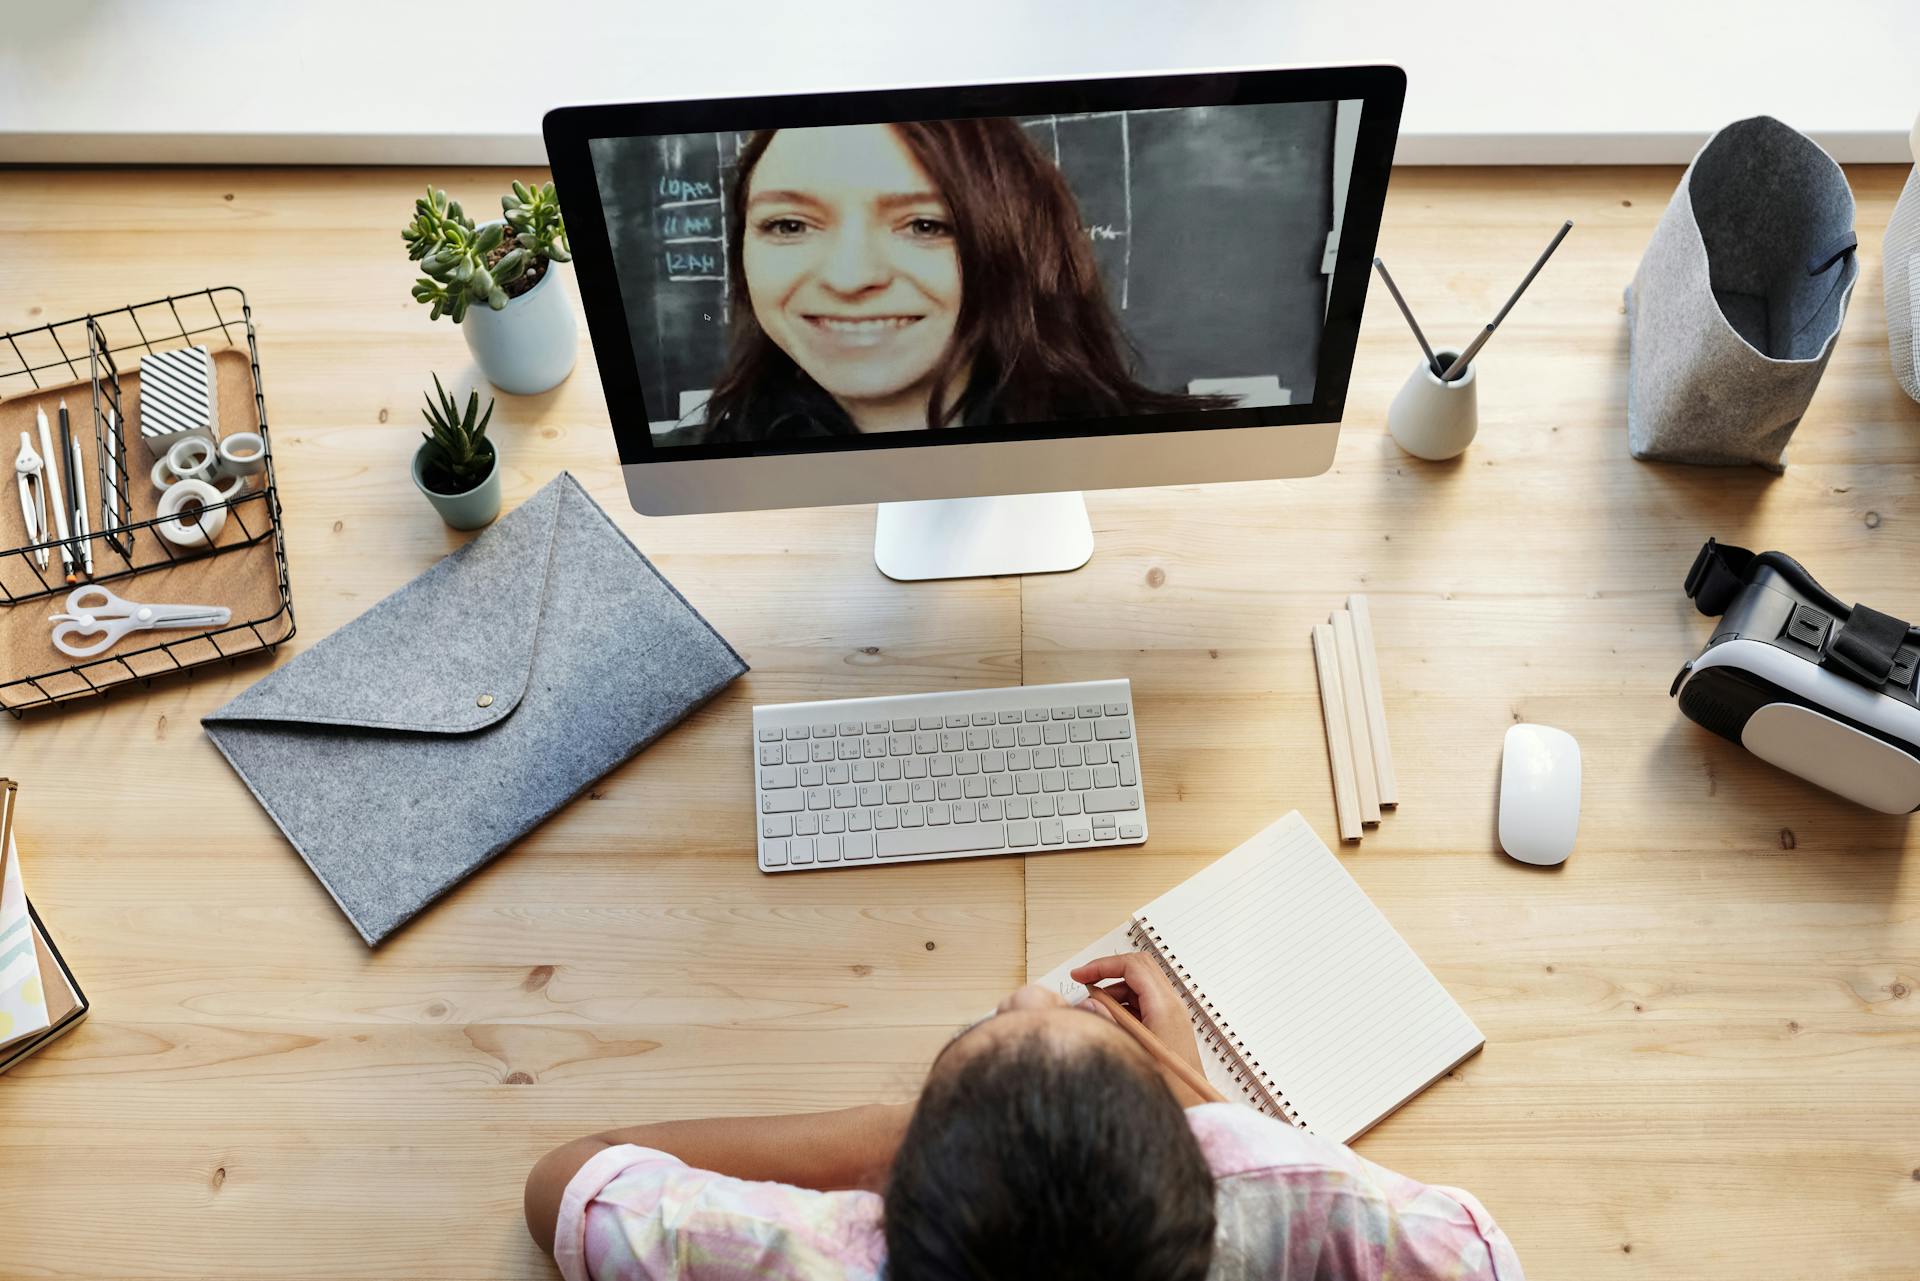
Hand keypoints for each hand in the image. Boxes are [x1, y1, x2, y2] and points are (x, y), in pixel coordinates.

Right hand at [1069, 952, 1208, 1097]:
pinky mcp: (1169, 1020)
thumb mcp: (1130, 1049)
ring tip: (1096, 1008)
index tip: (1081, 974)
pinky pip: (1144, 998)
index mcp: (1164, 1006)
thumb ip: (1108, 1022)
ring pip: (1140, 981)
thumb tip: (1088, 1002)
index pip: (1131, 966)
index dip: (1102, 966)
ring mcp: (1172, 1011)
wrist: (1192, 1102)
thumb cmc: (1168, 1084)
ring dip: (1114, 988)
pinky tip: (1111, 1019)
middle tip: (1084, 981)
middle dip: (1108, 970)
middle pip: (1138, 966)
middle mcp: (1171, 1003)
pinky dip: (1124, 1001)